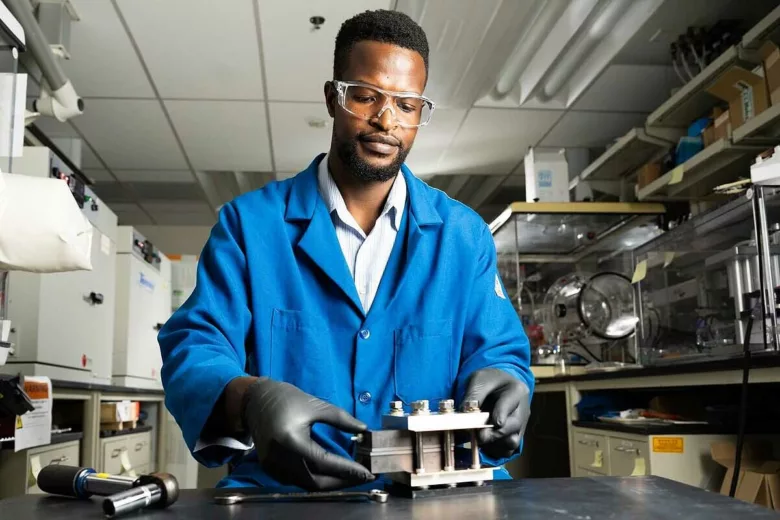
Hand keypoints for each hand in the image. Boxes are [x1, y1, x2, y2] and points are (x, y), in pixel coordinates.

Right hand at [241, 377, 374, 489]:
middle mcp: (280, 458)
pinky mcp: (271, 469)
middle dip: (342, 481)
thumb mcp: (315, 405)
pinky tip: (331, 474)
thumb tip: (363, 430)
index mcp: (291, 440)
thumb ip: (340, 419)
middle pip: (316, 481)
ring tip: (351, 477)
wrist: (255, 401)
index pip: (324, 462)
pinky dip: (316, 480)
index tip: (367, 472)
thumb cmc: (285, 399)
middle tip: (363, 478)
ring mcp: (274, 466)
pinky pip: (297, 481)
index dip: (347, 469)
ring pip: (307, 484)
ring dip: (331, 483)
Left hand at [462, 368, 530, 459]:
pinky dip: (494, 450)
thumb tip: (465, 413)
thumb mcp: (478, 379)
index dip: (500, 415)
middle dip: (494, 434)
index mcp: (517, 391)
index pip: (509, 404)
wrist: (498, 386)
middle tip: (479, 436)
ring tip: (478, 437)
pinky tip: (483, 443)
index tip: (492, 423)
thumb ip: (473, 395)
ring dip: (493, 443)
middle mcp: (523, 410)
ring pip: (512, 442)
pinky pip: (507, 451)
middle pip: (513, 427)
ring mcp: (520, 426)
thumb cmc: (489, 381)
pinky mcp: (514, 437)